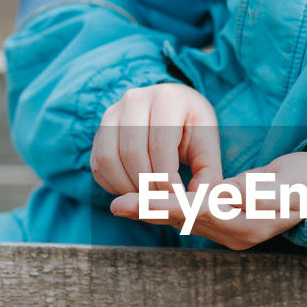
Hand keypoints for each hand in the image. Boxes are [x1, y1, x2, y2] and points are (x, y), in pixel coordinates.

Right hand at [90, 83, 221, 195]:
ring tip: (148, 199)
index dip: (167, 180)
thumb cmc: (192, 129)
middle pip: (131, 153)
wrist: (172, 108)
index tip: (178, 199)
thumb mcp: (208, 147)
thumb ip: (207, 176)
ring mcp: (112, 114)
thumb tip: (192, 207)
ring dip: (127, 188)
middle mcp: (134, 100)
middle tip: (162, 203)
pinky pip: (98, 165)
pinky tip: (133, 191)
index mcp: (167, 99)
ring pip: (109, 159)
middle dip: (146, 186)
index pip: (160, 146)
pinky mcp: (99, 131)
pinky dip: (113, 185)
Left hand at [110, 150, 306, 249]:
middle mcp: (237, 234)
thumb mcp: (290, 183)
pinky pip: (191, 219)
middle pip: (186, 220)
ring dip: (152, 211)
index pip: (201, 211)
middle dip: (150, 210)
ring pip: (185, 221)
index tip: (141, 198)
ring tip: (121, 204)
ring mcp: (232, 233)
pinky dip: (166, 210)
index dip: (170, 204)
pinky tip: (145, 203)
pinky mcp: (227, 226)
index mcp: (250, 223)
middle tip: (117, 205)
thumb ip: (260, 189)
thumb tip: (231, 195)